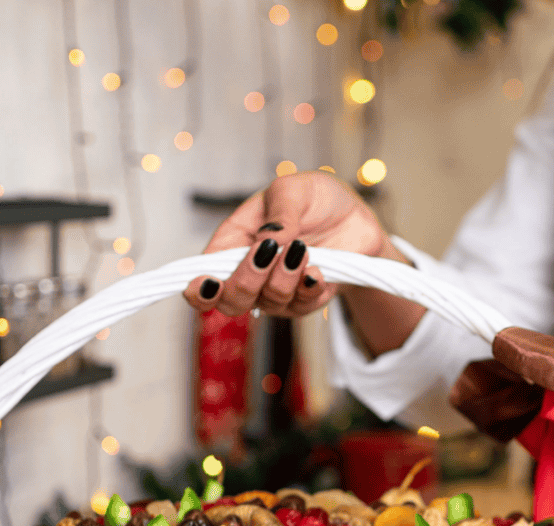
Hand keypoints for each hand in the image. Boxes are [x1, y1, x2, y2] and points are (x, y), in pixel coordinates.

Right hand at [181, 170, 395, 318]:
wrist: (354, 215)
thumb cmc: (314, 199)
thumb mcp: (293, 190)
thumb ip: (278, 215)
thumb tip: (267, 243)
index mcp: (233, 242)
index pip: (203, 276)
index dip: (199, 289)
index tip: (209, 283)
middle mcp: (250, 272)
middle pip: (232, 300)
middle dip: (249, 279)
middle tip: (272, 251)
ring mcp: (276, 290)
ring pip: (269, 302)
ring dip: (286, 277)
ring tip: (304, 249)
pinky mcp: (305, 300)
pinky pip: (302, 307)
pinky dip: (310, 287)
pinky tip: (318, 269)